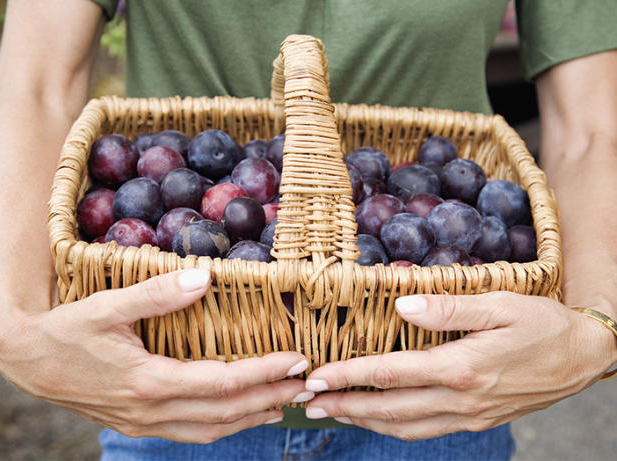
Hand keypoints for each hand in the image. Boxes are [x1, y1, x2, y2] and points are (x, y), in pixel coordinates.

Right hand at [0, 269, 312, 442]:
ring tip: (283, 403)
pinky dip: (222, 426)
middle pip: (225, 413)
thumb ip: (156, 294)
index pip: (222, 382)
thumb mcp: (107, 306)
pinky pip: (191, 433)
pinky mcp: (139, 424)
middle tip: (303, 384)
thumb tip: (205, 279)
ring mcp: (144, 423)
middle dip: (269, 398)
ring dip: (250, 417)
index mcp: (148, 381)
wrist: (27, 361)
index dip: (263, 372)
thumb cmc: (66, 330)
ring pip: (211, 430)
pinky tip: (238, 414)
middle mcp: (151, 411)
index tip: (296, 360)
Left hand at [303, 292, 615, 439]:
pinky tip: (378, 419)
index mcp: (462, 368)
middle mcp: (461, 399)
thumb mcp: (500, 304)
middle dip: (344, 406)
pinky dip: (394, 427)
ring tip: (333, 414)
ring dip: (364, 421)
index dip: (348, 375)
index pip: (390, 373)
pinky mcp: (476, 421)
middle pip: (388, 407)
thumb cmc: (543, 325)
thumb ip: (449, 307)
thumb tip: (402, 305)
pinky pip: (426, 430)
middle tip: (308, 403)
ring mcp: (469, 416)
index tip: (317, 377)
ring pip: (404, 426)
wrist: (584, 357)